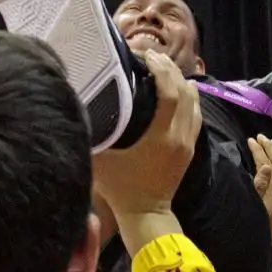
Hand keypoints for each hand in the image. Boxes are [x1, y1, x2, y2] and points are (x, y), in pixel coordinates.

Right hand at [92, 53, 199, 237]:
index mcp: (162, 137)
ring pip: (194, 101)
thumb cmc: (121, 190)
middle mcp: (180, 137)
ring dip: (180, 80)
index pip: (170, 93)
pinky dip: (188, 97)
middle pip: (185, 91)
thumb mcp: (101, 161)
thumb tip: (76, 108)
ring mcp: (188, 142)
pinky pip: (195, 114)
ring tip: (162, 67)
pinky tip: (179, 87)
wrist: (146, 215)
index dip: (160, 69)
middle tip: (150, 55)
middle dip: (170, 69)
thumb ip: (92, 134)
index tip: (145, 56)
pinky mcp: (189, 148)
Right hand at [248, 135, 271, 242]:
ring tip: (269, 142)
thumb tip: (264, 166)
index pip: (267, 163)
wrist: (261, 248)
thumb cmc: (252, 228)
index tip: (250, 140)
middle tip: (260, 136)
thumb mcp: (252, 207)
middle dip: (270, 147)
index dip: (258, 150)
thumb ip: (259, 186)